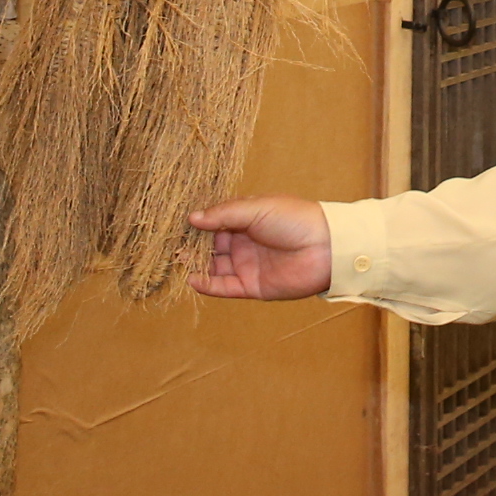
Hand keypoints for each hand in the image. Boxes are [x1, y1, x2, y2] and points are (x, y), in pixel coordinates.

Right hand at [187, 196, 333, 298]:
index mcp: (247, 219)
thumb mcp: (256, 209)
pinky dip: (208, 285)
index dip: (196, 224)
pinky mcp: (252, 286)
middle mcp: (244, 242)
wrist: (325, 248)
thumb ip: (224, 214)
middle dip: (191, 246)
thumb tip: (193, 218)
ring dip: (196, 265)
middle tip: (170, 246)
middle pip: (210, 246)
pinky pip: (224, 287)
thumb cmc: (295, 219)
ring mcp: (247, 264)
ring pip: (214, 267)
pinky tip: (192, 279)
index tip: (175, 225)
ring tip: (176, 262)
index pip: (214, 222)